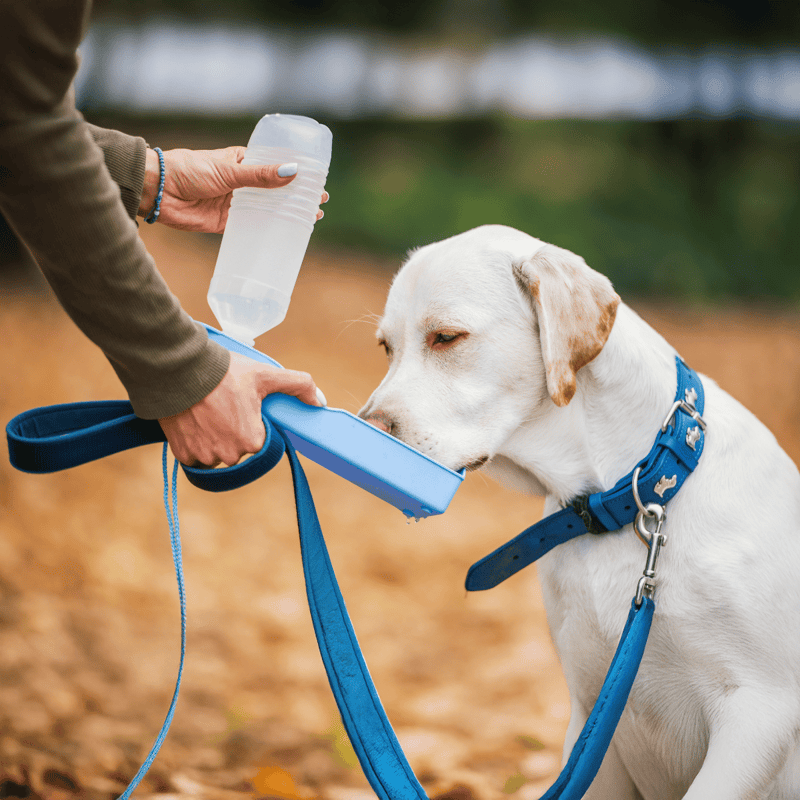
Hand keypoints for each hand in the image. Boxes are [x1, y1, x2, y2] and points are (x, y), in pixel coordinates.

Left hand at [138, 146, 328, 232]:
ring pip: (266, 210)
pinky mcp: (226, 223)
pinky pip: (251, 227)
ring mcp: (235, 203)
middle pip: (275, 190)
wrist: (160, 192)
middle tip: (320, 202)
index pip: (275, 165)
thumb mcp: (229, 170)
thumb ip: (259, 176)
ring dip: (286, 214)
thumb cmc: (189, 170)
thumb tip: (292, 172)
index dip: (296, 172)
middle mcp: (242, 183)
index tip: (316, 178)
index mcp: (242, 162)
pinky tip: (284, 234)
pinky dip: (267, 231)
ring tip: (310, 218)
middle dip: (297, 195)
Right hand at [158, 352, 321, 466]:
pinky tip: (195, 422)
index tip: (243, 408)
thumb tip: (320, 401)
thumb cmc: (224, 373)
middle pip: (238, 449)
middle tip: (224, 407)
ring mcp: (204, 458)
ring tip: (208, 412)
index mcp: (253, 442)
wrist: (179, 370)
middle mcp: (229, 456)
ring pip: (216, 454)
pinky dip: (195, 442)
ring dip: (214, 438)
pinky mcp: (183, 455)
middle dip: (233, 431)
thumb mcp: (266, 375)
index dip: (252, 423)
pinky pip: (195, 456)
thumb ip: (298, 385)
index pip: (259, 440)